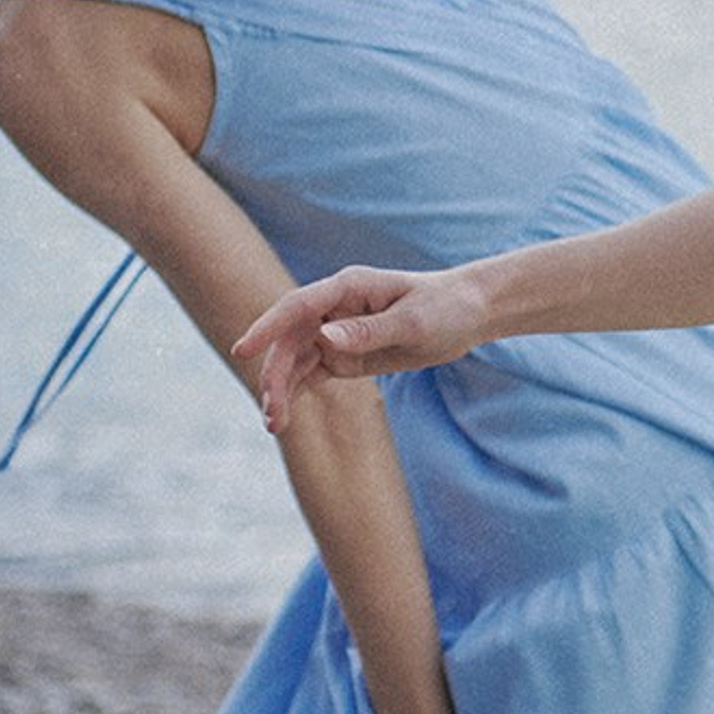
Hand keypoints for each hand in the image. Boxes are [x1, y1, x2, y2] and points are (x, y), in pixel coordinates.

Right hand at [234, 265, 485, 433]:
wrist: (469, 314)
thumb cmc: (445, 308)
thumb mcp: (412, 321)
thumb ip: (368, 330)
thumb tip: (324, 337)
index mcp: (347, 288)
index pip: (297, 307)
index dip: (267, 327)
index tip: (243, 350)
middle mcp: (334, 308)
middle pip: (290, 340)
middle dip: (275, 375)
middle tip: (272, 413)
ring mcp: (336, 332)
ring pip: (296, 361)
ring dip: (282, 390)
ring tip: (275, 426)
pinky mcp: (345, 354)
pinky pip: (311, 373)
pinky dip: (296, 393)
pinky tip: (286, 418)